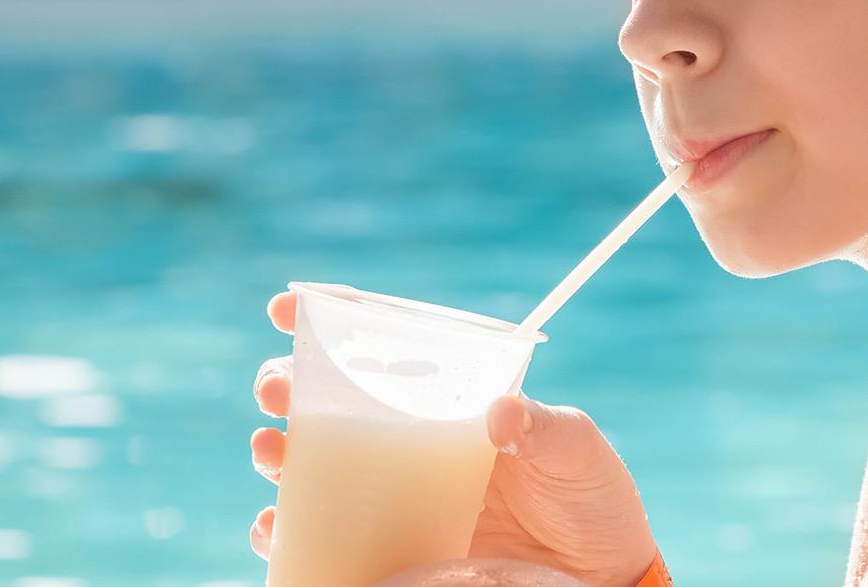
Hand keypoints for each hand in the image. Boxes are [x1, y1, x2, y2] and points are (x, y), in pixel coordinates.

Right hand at [250, 292, 659, 586]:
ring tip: (271, 450)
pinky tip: (275, 525)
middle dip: (286, 385)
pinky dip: (286, 530)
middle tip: (277, 389)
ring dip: (276, 454)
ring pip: (311, 466)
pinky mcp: (390, 547)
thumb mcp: (577, 449)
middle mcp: (412, 440)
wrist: (597, 574)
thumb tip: (500, 414)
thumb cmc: (589, 495)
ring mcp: (395, 494)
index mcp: (450, 397)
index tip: (289, 307)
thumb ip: (543, 428)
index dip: (330, 318)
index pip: (383, 345)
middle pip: (327, 400)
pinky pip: (322, 536)